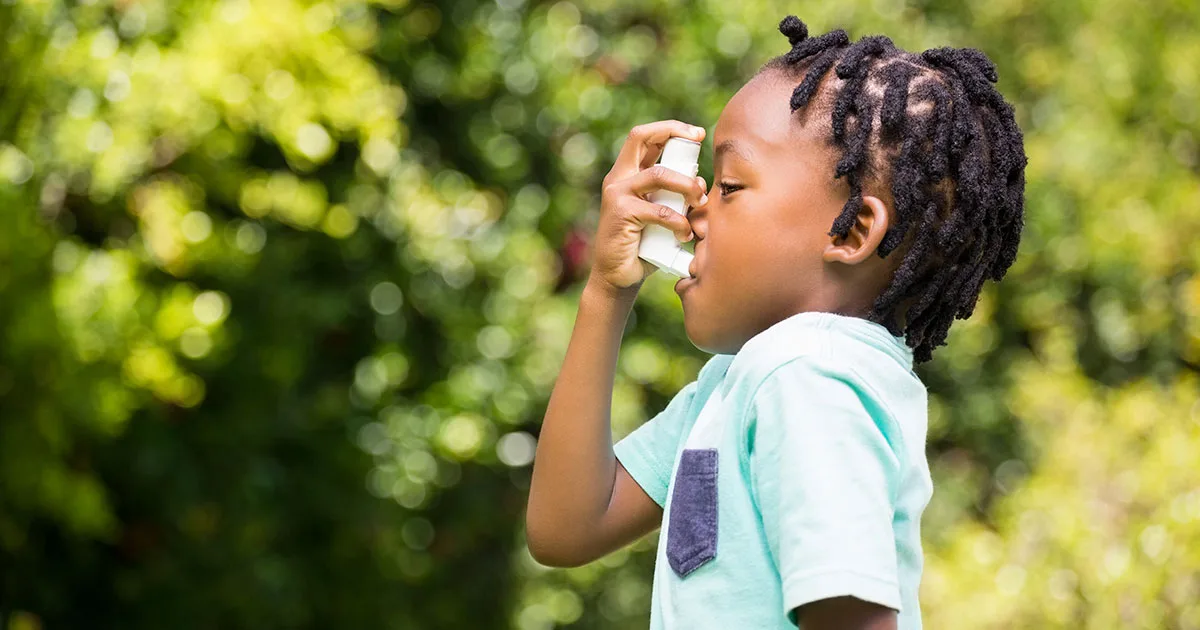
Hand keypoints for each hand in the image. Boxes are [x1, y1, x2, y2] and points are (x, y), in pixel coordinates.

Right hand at [587, 120, 707, 294]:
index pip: (645, 137)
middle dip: (674, 133)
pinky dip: (678, 222)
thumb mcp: (662, 215)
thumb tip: (702, 183)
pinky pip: (659, 210)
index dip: (671, 128)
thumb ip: (675, 197)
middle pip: (641, 137)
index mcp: (627, 175)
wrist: (618, 278)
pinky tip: (685, 235)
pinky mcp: (621, 213)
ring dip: (687, 185)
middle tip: (699, 142)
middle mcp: (618, 179)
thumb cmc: (644, 247)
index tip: (697, 134)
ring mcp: (617, 194)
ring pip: (659, 174)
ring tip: (700, 200)